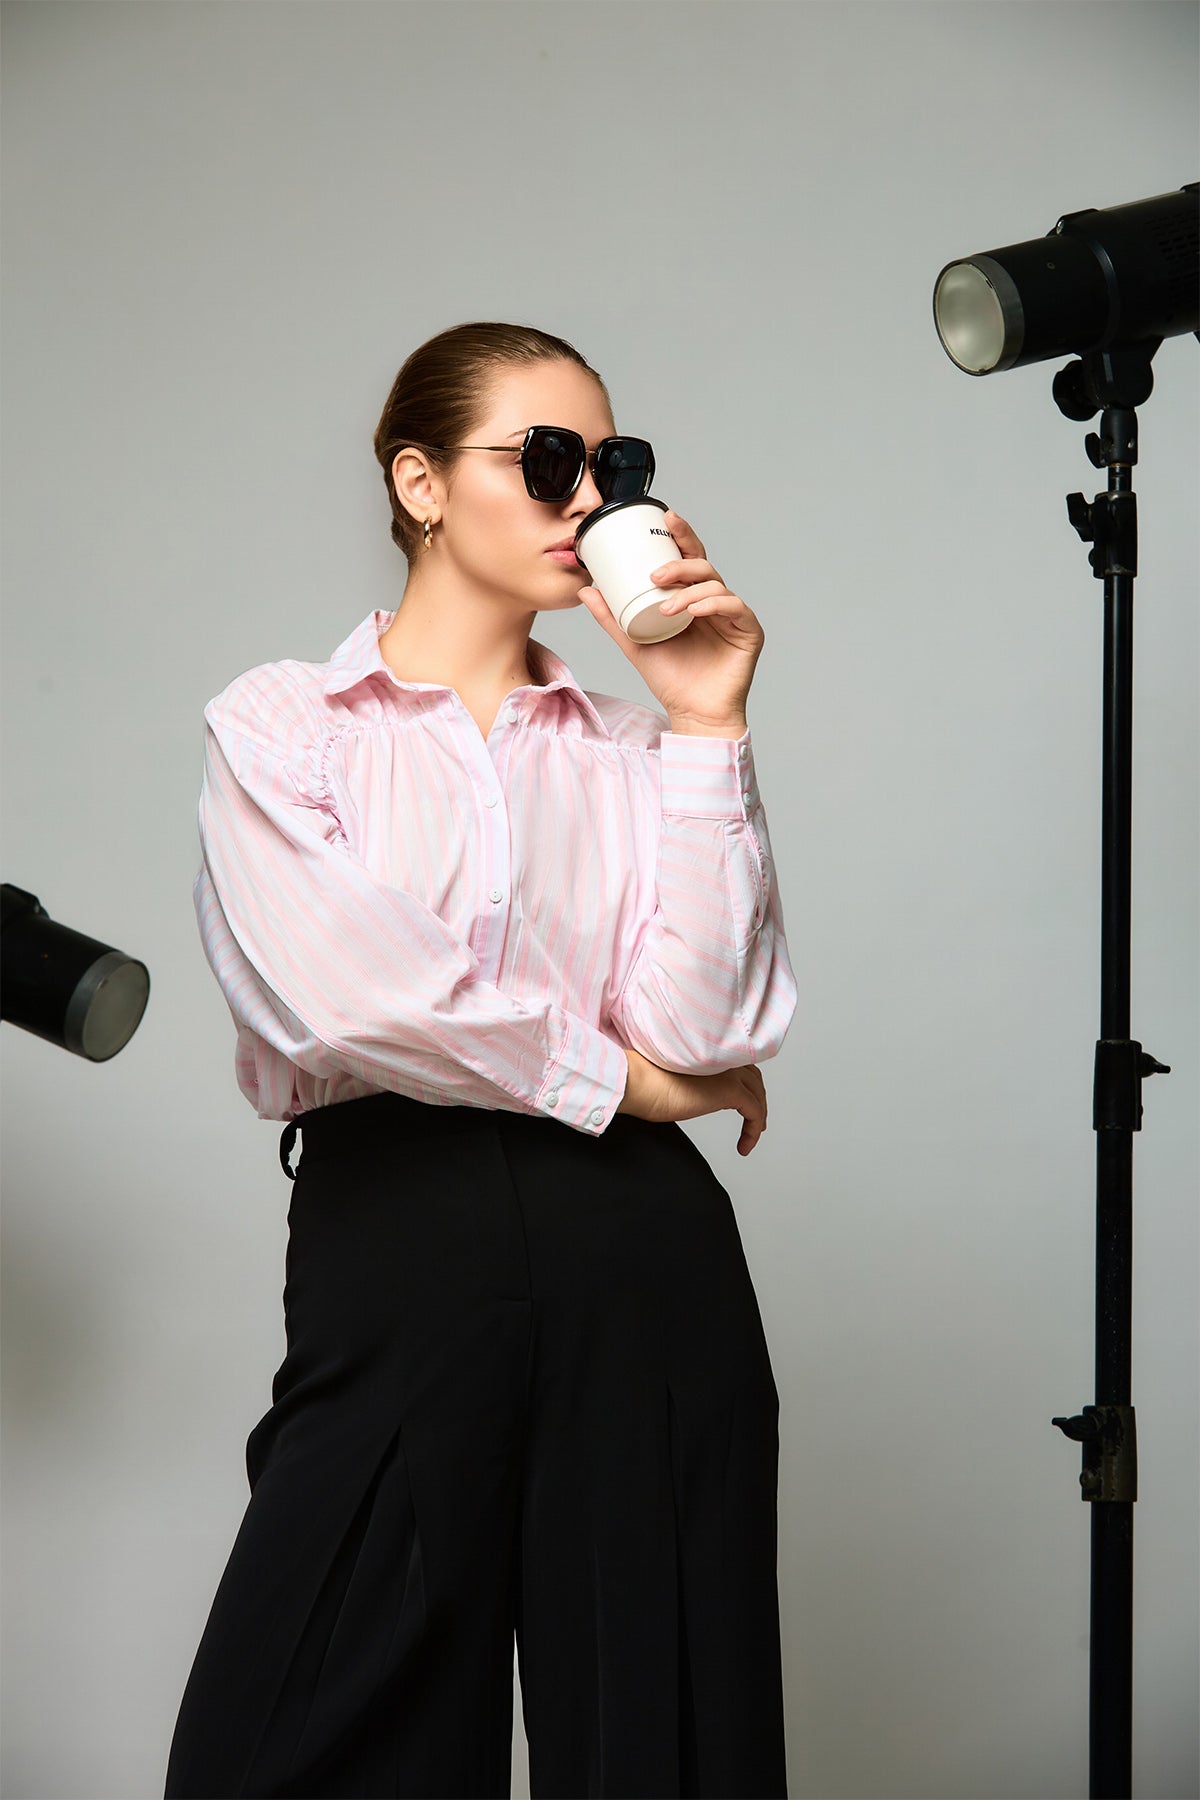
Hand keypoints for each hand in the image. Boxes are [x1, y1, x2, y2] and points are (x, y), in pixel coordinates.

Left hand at [575, 509, 763, 731]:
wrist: (693, 714)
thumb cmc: (670, 679)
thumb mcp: (634, 643)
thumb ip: (613, 617)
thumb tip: (587, 589)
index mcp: (691, 598)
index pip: (688, 558)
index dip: (680, 534)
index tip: (665, 517)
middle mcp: (714, 602)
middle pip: (703, 565)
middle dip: (680, 560)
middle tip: (655, 573)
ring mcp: (733, 615)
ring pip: (716, 584)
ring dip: (688, 590)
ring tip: (666, 606)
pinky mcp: (749, 631)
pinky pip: (735, 607)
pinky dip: (713, 604)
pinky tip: (693, 611)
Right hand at [615, 1045, 767, 1155]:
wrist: (638, 1081)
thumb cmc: (643, 1082)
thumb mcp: (675, 1081)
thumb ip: (692, 1084)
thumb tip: (693, 1098)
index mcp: (709, 1052)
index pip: (738, 1066)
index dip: (746, 1084)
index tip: (745, 1103)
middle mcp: (722, 1058)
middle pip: (753, 1079)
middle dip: (757, 1099)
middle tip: (755, 1121)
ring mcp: (728, 1072)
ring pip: (757, 1095)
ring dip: (758, 1117)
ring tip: (751, 1136)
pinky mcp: (730, 1090)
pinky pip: (754, 1112)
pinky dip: (754, 1131)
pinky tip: (745, 1146)